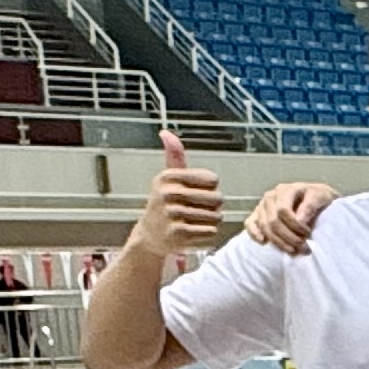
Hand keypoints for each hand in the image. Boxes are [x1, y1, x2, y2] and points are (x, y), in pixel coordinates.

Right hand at [135, 130, 225, 255]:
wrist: (151, 236)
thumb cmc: (165, 203)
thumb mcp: (168, 178)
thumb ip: (174, 156)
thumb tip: (166, 132)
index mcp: (168, 177)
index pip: (213, 179)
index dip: (210, 188)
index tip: (195, 193)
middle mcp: (168, 194)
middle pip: (217, 198)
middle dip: (213, 206)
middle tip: (196, 210)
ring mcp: (173, 215)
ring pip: (216, 217)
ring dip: (210, 221)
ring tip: (192, 221)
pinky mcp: (179, 235)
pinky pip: (211, 232)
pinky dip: (206, 235)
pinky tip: (192, 233)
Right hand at [245, 178, 332, 255]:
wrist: (316, 198)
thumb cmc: (319, 197)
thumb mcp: (321, 197)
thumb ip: (310, 206)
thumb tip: (299, 220)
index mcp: (284, 190)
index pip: (283, 211)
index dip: (295, 225)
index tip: (308, 234)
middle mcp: (270, 197)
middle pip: (273, 221)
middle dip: (288, 237)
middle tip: (302, 247)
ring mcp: (262, 206)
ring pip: (264, 226)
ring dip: (278, 241)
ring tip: (293, 250)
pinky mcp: (257, 214)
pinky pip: (250, 224)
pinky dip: (254, 233)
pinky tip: (263, 242)